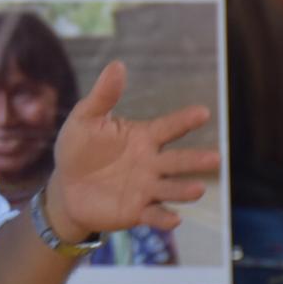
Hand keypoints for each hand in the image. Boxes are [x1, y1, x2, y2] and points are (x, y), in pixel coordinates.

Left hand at [45, 61, 218, 241]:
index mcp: (142, 138)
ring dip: (185, 190)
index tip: (203, 112)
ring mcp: (146, 188)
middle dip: (196, 160)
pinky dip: (164, 218)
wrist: (65, 187)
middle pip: (178, 161)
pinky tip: (174, 218)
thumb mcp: (85, 119)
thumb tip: (117, 65)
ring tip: (198, 188)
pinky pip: (155, 215)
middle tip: (216, 157)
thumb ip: (103, 96)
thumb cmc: (78, 149)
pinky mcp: (137, 211)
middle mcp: (151, 163)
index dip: (185, 121)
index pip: (168, 127)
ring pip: (172, 189)